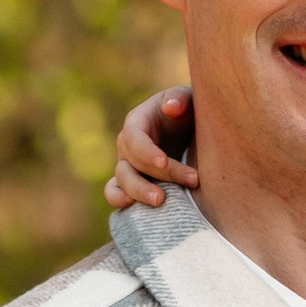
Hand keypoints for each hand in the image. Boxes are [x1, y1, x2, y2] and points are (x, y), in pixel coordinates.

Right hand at [103, 86, 198, 214]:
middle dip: (160, 174)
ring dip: (139, 192)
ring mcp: (127, 165)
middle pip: (133, 163)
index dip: (146, 151)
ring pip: (122, 181)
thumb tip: (171, 107)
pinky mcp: (131, 182)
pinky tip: (133, 207)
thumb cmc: (187, 111)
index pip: (134, 137)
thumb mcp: (187, 99)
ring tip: (162, 201)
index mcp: (138, 122)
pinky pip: (115, 192)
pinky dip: (119, 200)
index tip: (164, 161)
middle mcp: (127, 145)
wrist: (188, 130)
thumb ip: (180, 99)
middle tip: (190, 181)